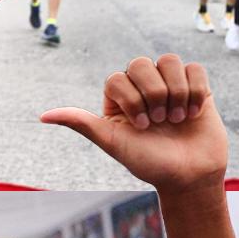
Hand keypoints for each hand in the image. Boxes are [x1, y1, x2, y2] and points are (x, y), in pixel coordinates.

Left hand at [42, 55, 226, 193]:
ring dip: (176, 92)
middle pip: (141, 64)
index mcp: (118, 97)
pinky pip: (194, 69)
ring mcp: (169, 84)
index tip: (141, 127)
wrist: (189, 177)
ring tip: (177, 117)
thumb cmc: (148, 162)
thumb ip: (82, 124)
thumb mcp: (112, 143)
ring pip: (168, 60)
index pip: (117, 78)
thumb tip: (43, 116)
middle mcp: (142, 86)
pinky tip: (193, 113)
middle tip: (159, 122)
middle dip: (153, 95)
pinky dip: (195, 90)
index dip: (131, 100)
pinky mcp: (195, 86)